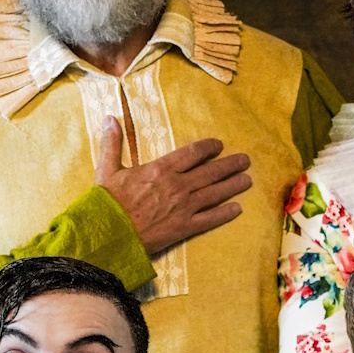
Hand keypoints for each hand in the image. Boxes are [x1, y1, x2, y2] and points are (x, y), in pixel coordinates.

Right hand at [95, 116, 250, 254]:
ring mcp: (183, 207)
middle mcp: (177, 185)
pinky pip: (210, 219)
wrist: (107, 234)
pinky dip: (225, 214)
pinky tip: (237, 209)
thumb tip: (110, 118)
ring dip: (233, 185)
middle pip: (211, 171)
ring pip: (215, 193)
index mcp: (161, 169)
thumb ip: (112, 143)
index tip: (219, 145)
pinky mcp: (184, 228)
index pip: (192, 153)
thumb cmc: (106, 203)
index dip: (209, 148)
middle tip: (245, 160)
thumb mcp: (106, 169)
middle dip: (230, 165)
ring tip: (247, 180)